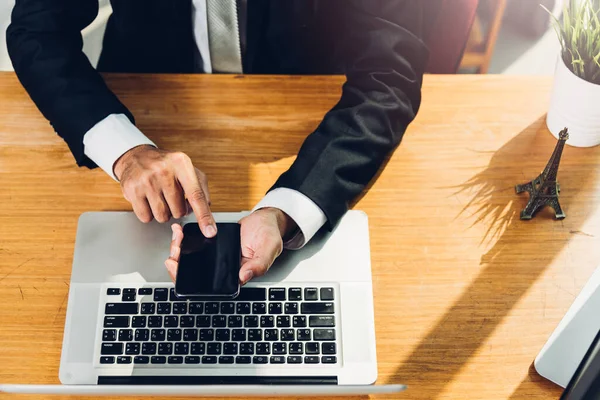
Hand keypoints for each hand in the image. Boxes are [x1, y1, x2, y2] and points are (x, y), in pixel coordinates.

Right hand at [114, 145, 216, 236]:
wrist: (137, 157)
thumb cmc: (167, 167)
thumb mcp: (188, 170)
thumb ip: (201, 190)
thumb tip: (206, 211)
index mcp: (181, 163)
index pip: (196, 195)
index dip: (204, 216)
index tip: (210, 232)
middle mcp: (164, 170)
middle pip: (179, 211)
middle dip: (178, 209)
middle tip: (171, 196)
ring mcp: (146, 180)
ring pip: (163, 217)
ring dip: (164, 212)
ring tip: (160, 197)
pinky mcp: (132, 190)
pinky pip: (146, 217)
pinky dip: (149, 213)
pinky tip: (148, 200)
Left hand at [165, 208, 297, 283]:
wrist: (266, 220)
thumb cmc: (270, 235)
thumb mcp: (270, 248)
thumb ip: (260, 264)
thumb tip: (244, 277)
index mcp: (238, 275)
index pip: (212, 285)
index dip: (191, 281)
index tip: (179, 267)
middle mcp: (225, 269)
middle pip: (197, 275)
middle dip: (180, 265)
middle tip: (174, 252)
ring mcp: (218, 258)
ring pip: (194, 260)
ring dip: (180, 251)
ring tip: (176, 239)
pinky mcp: (214, 246)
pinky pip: (197, 247)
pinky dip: (186, 240)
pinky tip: (180, 233)